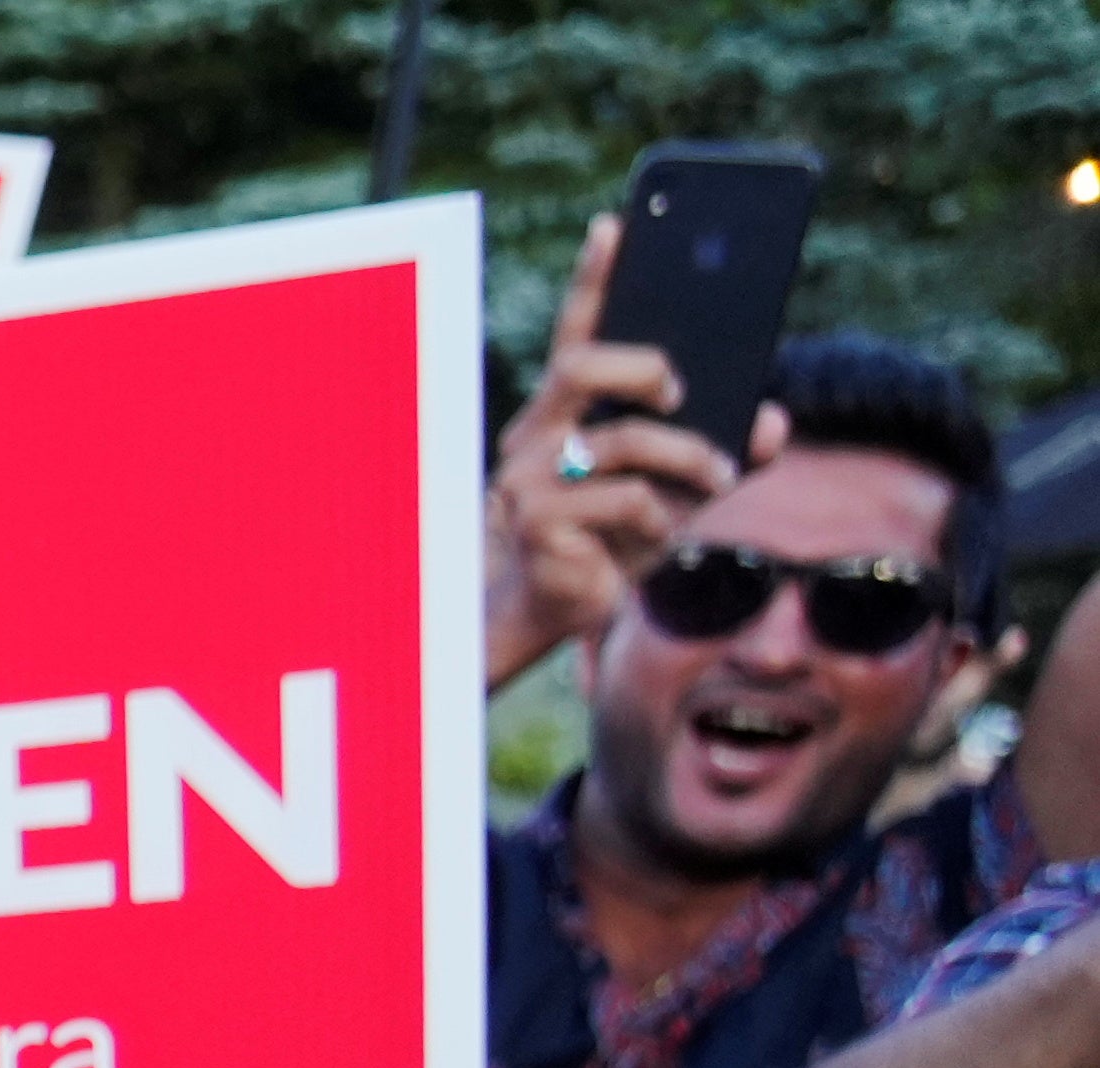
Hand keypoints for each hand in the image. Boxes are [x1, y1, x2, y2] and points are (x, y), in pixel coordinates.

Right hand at [486, 216, 752, 675]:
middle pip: (581, 365)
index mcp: (566, 412)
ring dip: (688, 457)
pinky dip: (660, 516)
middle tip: (682, 389)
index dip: (595, 278)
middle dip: (643, 365)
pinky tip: (662, 534)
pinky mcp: (539, 525)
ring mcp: (528, 480)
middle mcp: (537, 435)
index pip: (578, 331)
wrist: (547, 609)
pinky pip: (624, 501)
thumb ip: (725, 447)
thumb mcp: (674, 485)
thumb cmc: (606, 537)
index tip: (617, 223)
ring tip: (718, 478)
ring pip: (622, 440)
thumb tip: (773, 423)